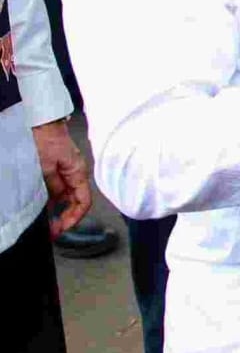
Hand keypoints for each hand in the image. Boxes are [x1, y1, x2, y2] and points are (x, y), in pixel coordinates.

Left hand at [33, 119, 91, 237]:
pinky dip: (54, 200)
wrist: (42, 122)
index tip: (61, 229)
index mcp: (78, 173)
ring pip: (67, 196)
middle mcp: (76, 173)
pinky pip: (61, 188)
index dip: (74, 218)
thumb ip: (53, 187)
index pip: (83, 202)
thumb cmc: (46, 140)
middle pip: (76, 201)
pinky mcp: (60, 167)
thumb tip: (56, 202)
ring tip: (46, 221)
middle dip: (65, 217)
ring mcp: (68, 170)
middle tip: (52, 230)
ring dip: (58, 210)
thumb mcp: (46, 168)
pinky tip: (44, 207)